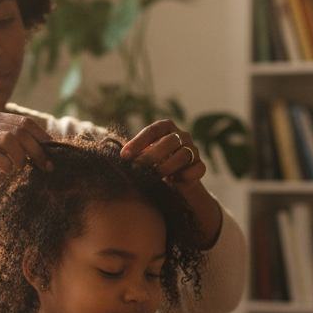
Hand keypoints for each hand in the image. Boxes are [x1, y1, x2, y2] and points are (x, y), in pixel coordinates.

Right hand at [0, 111, 53, 195]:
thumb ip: (14, 145)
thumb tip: (45, 151)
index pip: (25, 122)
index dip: (42, 137)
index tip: (53, 153)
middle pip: (20, 130)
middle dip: (37, 149)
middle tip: (45, 166)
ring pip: (8, 138)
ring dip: (22, 155)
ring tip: (23, 168)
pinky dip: (5, 164)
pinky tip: (7, 171)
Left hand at [120, 120, 221, 246]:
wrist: (175, 183)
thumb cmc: (152, 165)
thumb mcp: (141, 156)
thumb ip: (133, 153)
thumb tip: (111, 154)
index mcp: (166, 128)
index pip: (153, 130)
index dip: (138, 142)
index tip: (124, 156)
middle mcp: (182, 136)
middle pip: (169, 142)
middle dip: (151, 156)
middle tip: (136, 169)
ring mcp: (194, 150)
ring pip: (183, 155)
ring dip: (166, 167)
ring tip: (152, 177)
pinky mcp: (200, 166)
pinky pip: (197, 169)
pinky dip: (186, 176)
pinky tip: (174, 182)